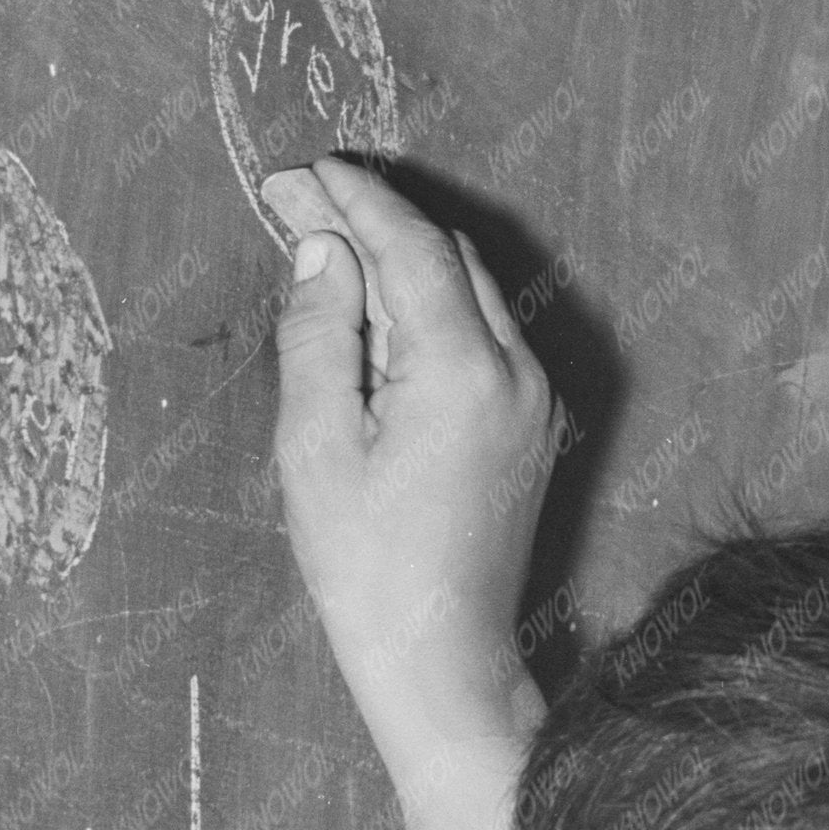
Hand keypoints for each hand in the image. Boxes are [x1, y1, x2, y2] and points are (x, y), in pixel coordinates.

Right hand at [263, 157, 557, 785]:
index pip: (411, 247)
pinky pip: (481, 335)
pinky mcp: (531, 425)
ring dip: (400, 258)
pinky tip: (373, 313)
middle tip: (295, 200)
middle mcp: (516, 372)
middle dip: (373, 220)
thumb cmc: (367, 567)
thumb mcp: (315, 445)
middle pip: (445, 257)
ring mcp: (533, 399)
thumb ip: (318, 334)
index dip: (354, 200)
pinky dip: (427, 306)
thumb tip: (322, 250)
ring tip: (324, 245)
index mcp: (464, 372)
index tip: (299, 172)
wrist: (441, 657)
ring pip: (467, 291)